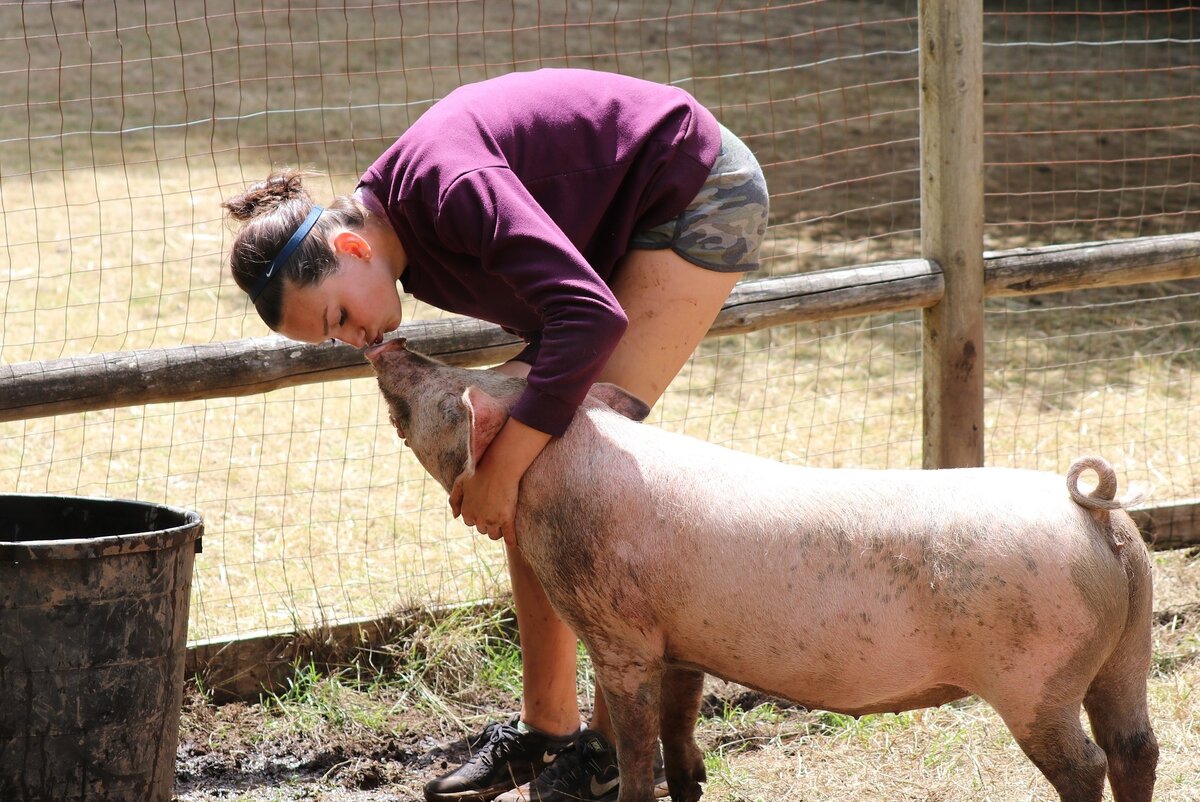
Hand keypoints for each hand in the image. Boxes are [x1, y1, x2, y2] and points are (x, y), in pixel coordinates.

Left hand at [449, 416, 551, 545]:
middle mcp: (477, 519)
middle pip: (482, 529)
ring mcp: (492, 520)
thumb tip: (455, 516)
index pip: (470, 522)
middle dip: (488, 522)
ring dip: (497, 530)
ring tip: (504, 520)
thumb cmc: (479, 470)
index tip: (486, 507)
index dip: (478, 515)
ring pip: (494, 535)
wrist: (499, 465)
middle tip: (496, 510)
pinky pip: (509, 537)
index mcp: (466, 511)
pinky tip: (514, 544)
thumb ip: (454, 499)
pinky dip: (511, 541)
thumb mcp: (460, 482)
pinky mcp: (506, 519)